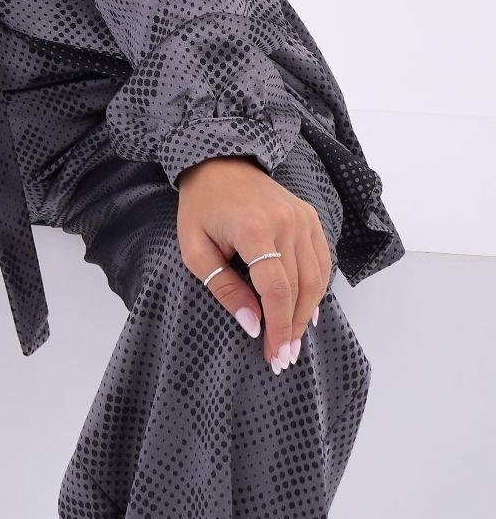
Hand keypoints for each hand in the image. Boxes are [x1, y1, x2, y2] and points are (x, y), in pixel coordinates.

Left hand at [175, 155, 331, 373]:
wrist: (218, 161)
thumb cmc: (201, 206)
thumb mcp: (195, 249)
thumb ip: (224, 288)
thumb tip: (252, 325)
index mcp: (254, 229)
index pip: (276, 290)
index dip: (277, 327)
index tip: (273, 355)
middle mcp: (286, 222)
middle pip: (300, 288)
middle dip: (292, 328)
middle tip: (283, 357)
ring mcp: (302, 217)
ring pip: (316, 278)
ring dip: (307, 314)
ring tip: (293, 340)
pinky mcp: (310, 215)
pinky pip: (322, 260)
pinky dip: (318, 289)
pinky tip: (308, 311)